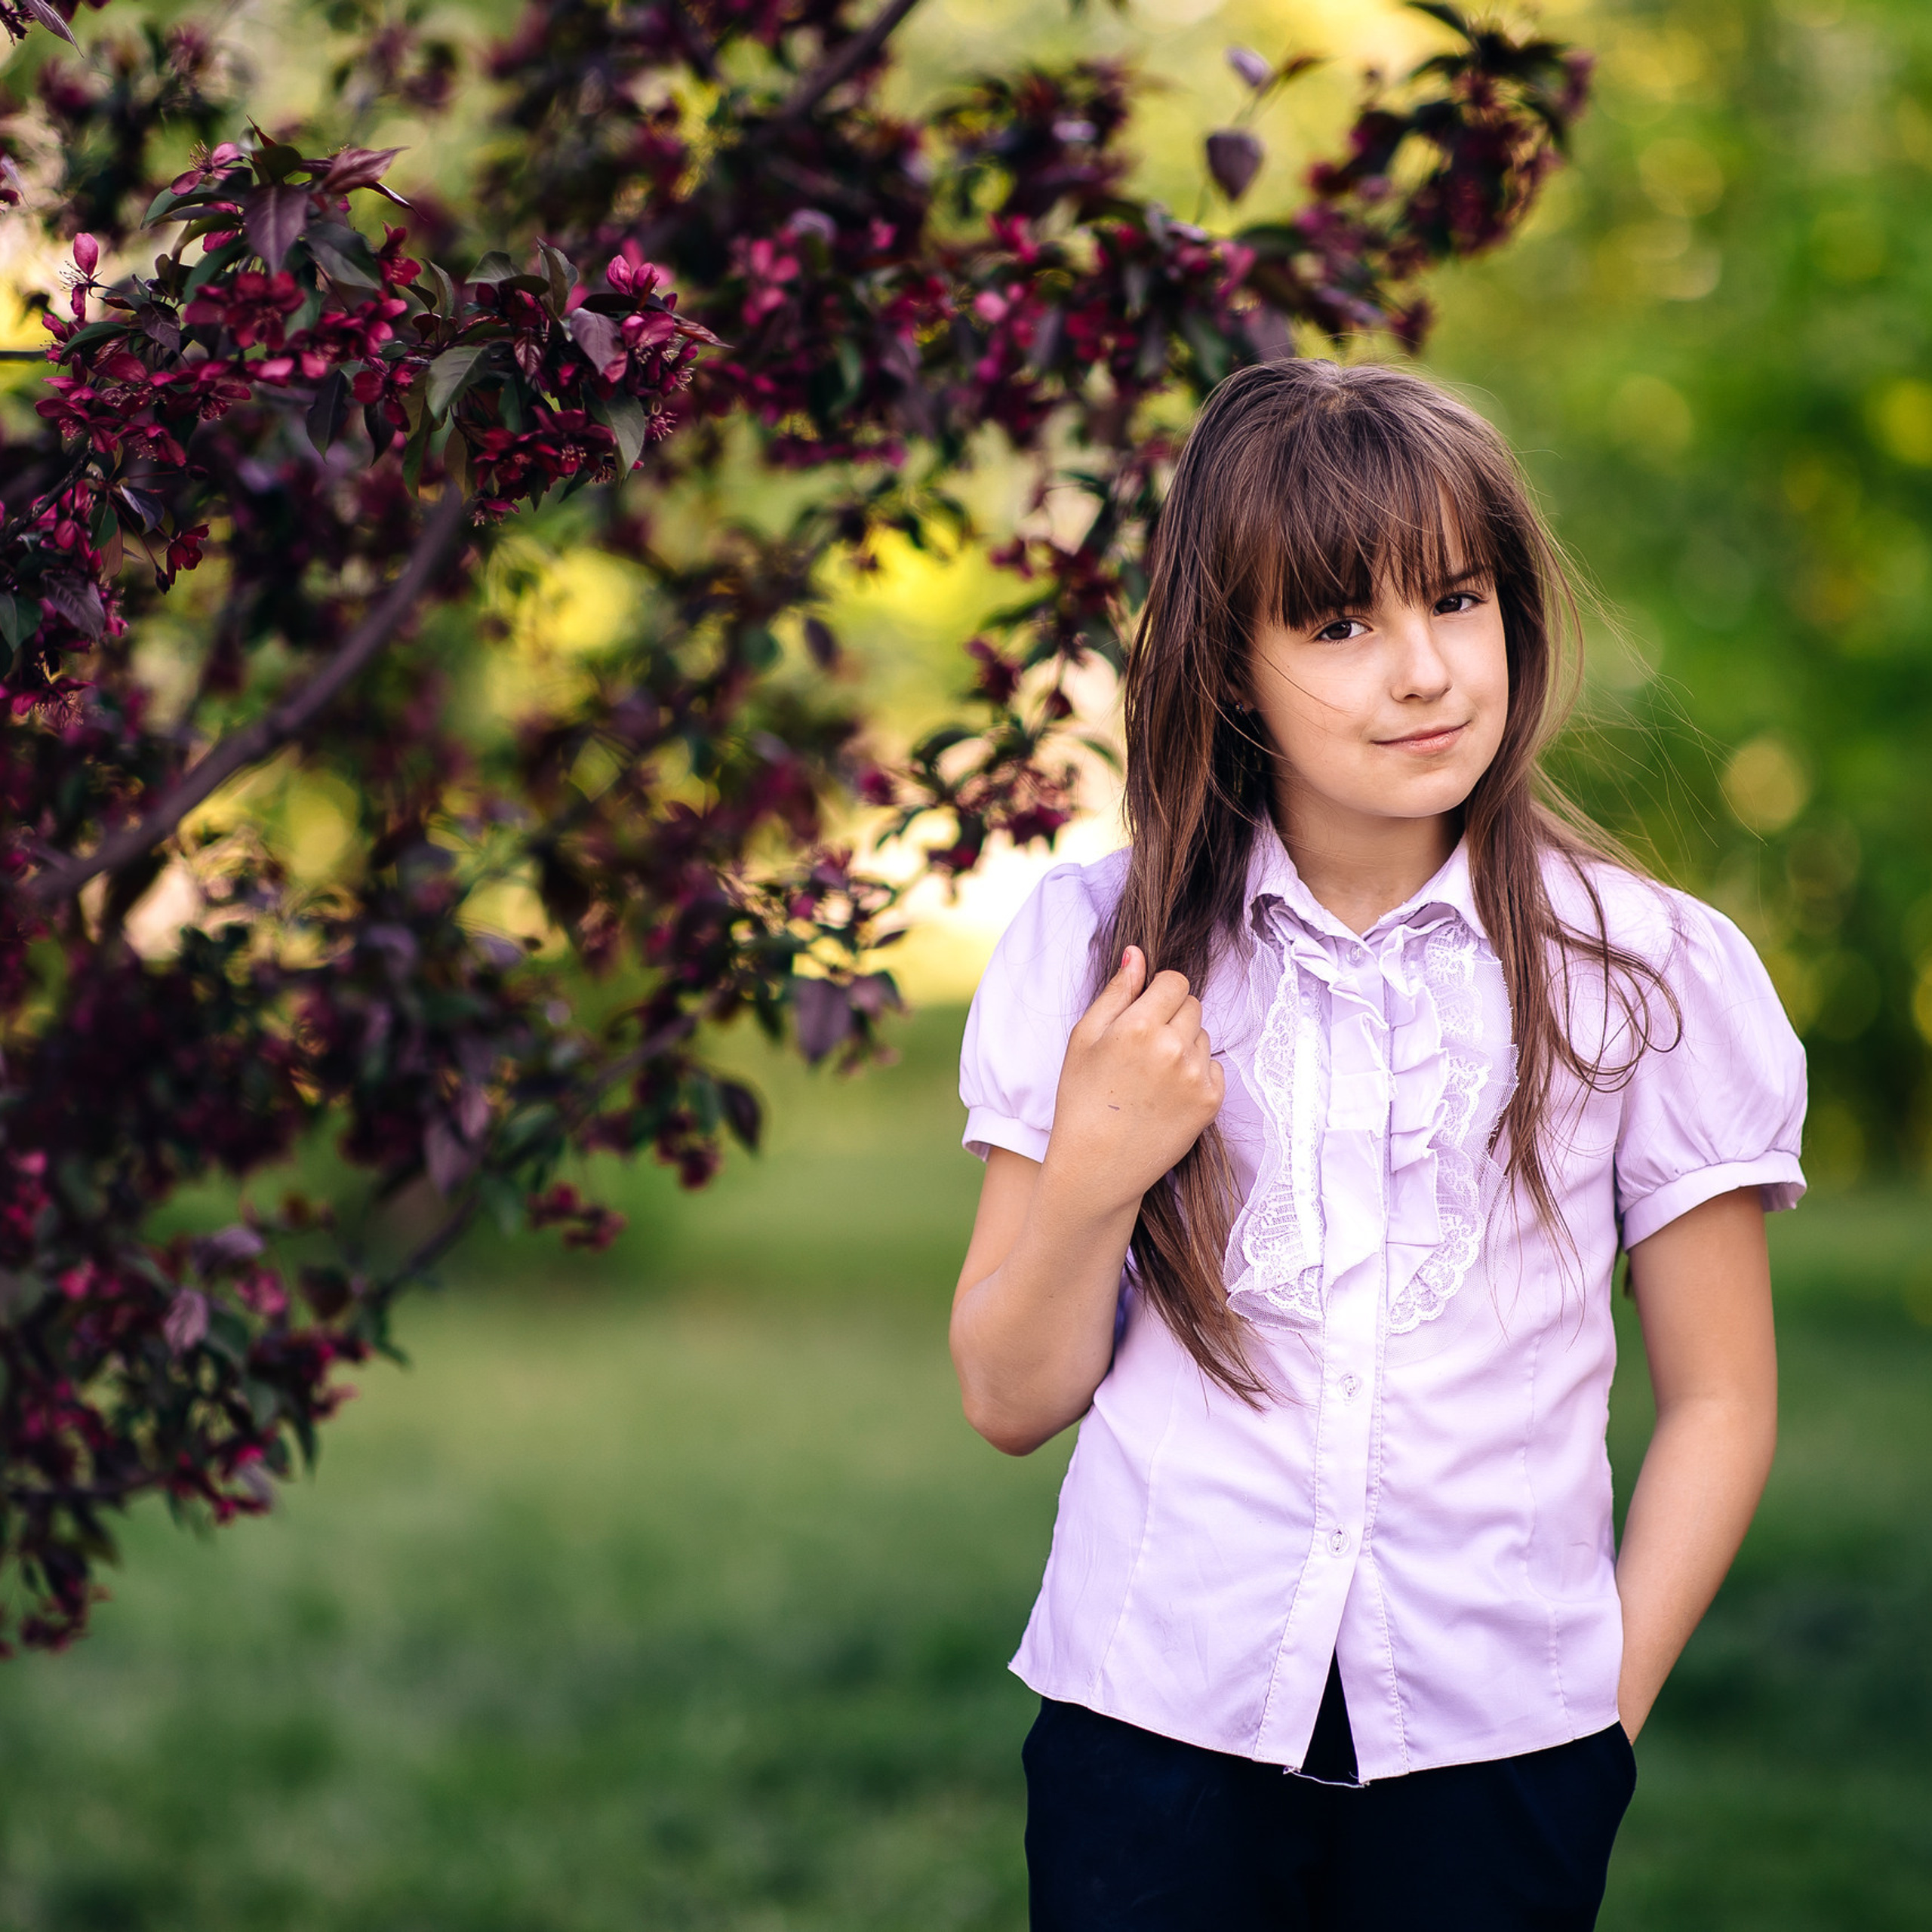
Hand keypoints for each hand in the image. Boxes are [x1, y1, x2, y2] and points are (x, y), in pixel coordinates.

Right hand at [1044, 946, 1224, 1215]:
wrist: (1096, 1167)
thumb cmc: (1082, 1100)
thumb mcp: (1084, 1038)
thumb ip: (1115, 992)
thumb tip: (1137, 953)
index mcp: (1139, 1026)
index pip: (1175, 981)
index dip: (1158, 992)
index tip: (1143, 1011)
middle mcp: (1174, 1048)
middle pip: (1192, 1004)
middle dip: (1171, 1016)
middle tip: (1142, 1047)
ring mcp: (1196, 1076)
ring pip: (1202, 1035)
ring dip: (1184, 1045)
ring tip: (1152, 1075)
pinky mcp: (1210, 1102)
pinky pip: (1213, 1067)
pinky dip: (1196, 1074)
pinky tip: (1167, 1093)